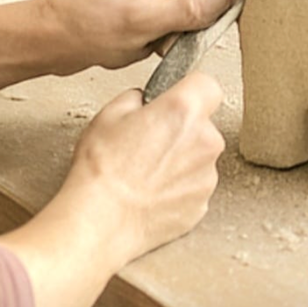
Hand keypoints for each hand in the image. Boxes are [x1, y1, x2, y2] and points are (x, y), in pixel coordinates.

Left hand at [39, 0, 241, 73]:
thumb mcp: (146, 21)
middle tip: (192, 29)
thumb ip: (192, 9)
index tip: (228, 1)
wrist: (51, 39)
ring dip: (187, 20)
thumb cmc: (86, 24)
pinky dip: (173, 28)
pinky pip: (177, 7)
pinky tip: (156, 43)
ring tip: (165, 39)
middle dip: (202, 2)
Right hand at [70, 74, 224, 264]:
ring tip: (146, 172)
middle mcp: (205, 142)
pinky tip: (151, 193)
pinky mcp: (200, 207)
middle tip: (150, 141)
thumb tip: (146, 102)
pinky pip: (194, 187)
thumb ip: (140, 97)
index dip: (190, 90)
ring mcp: (206, 178)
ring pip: (199, 158)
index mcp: (184, 110)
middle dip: (183, 128)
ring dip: (181, 160)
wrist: (99, 222)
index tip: (176, 99)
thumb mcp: (110, 112)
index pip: (208, 84)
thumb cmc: (101, 169)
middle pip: (204, 124)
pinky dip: (178, 188)